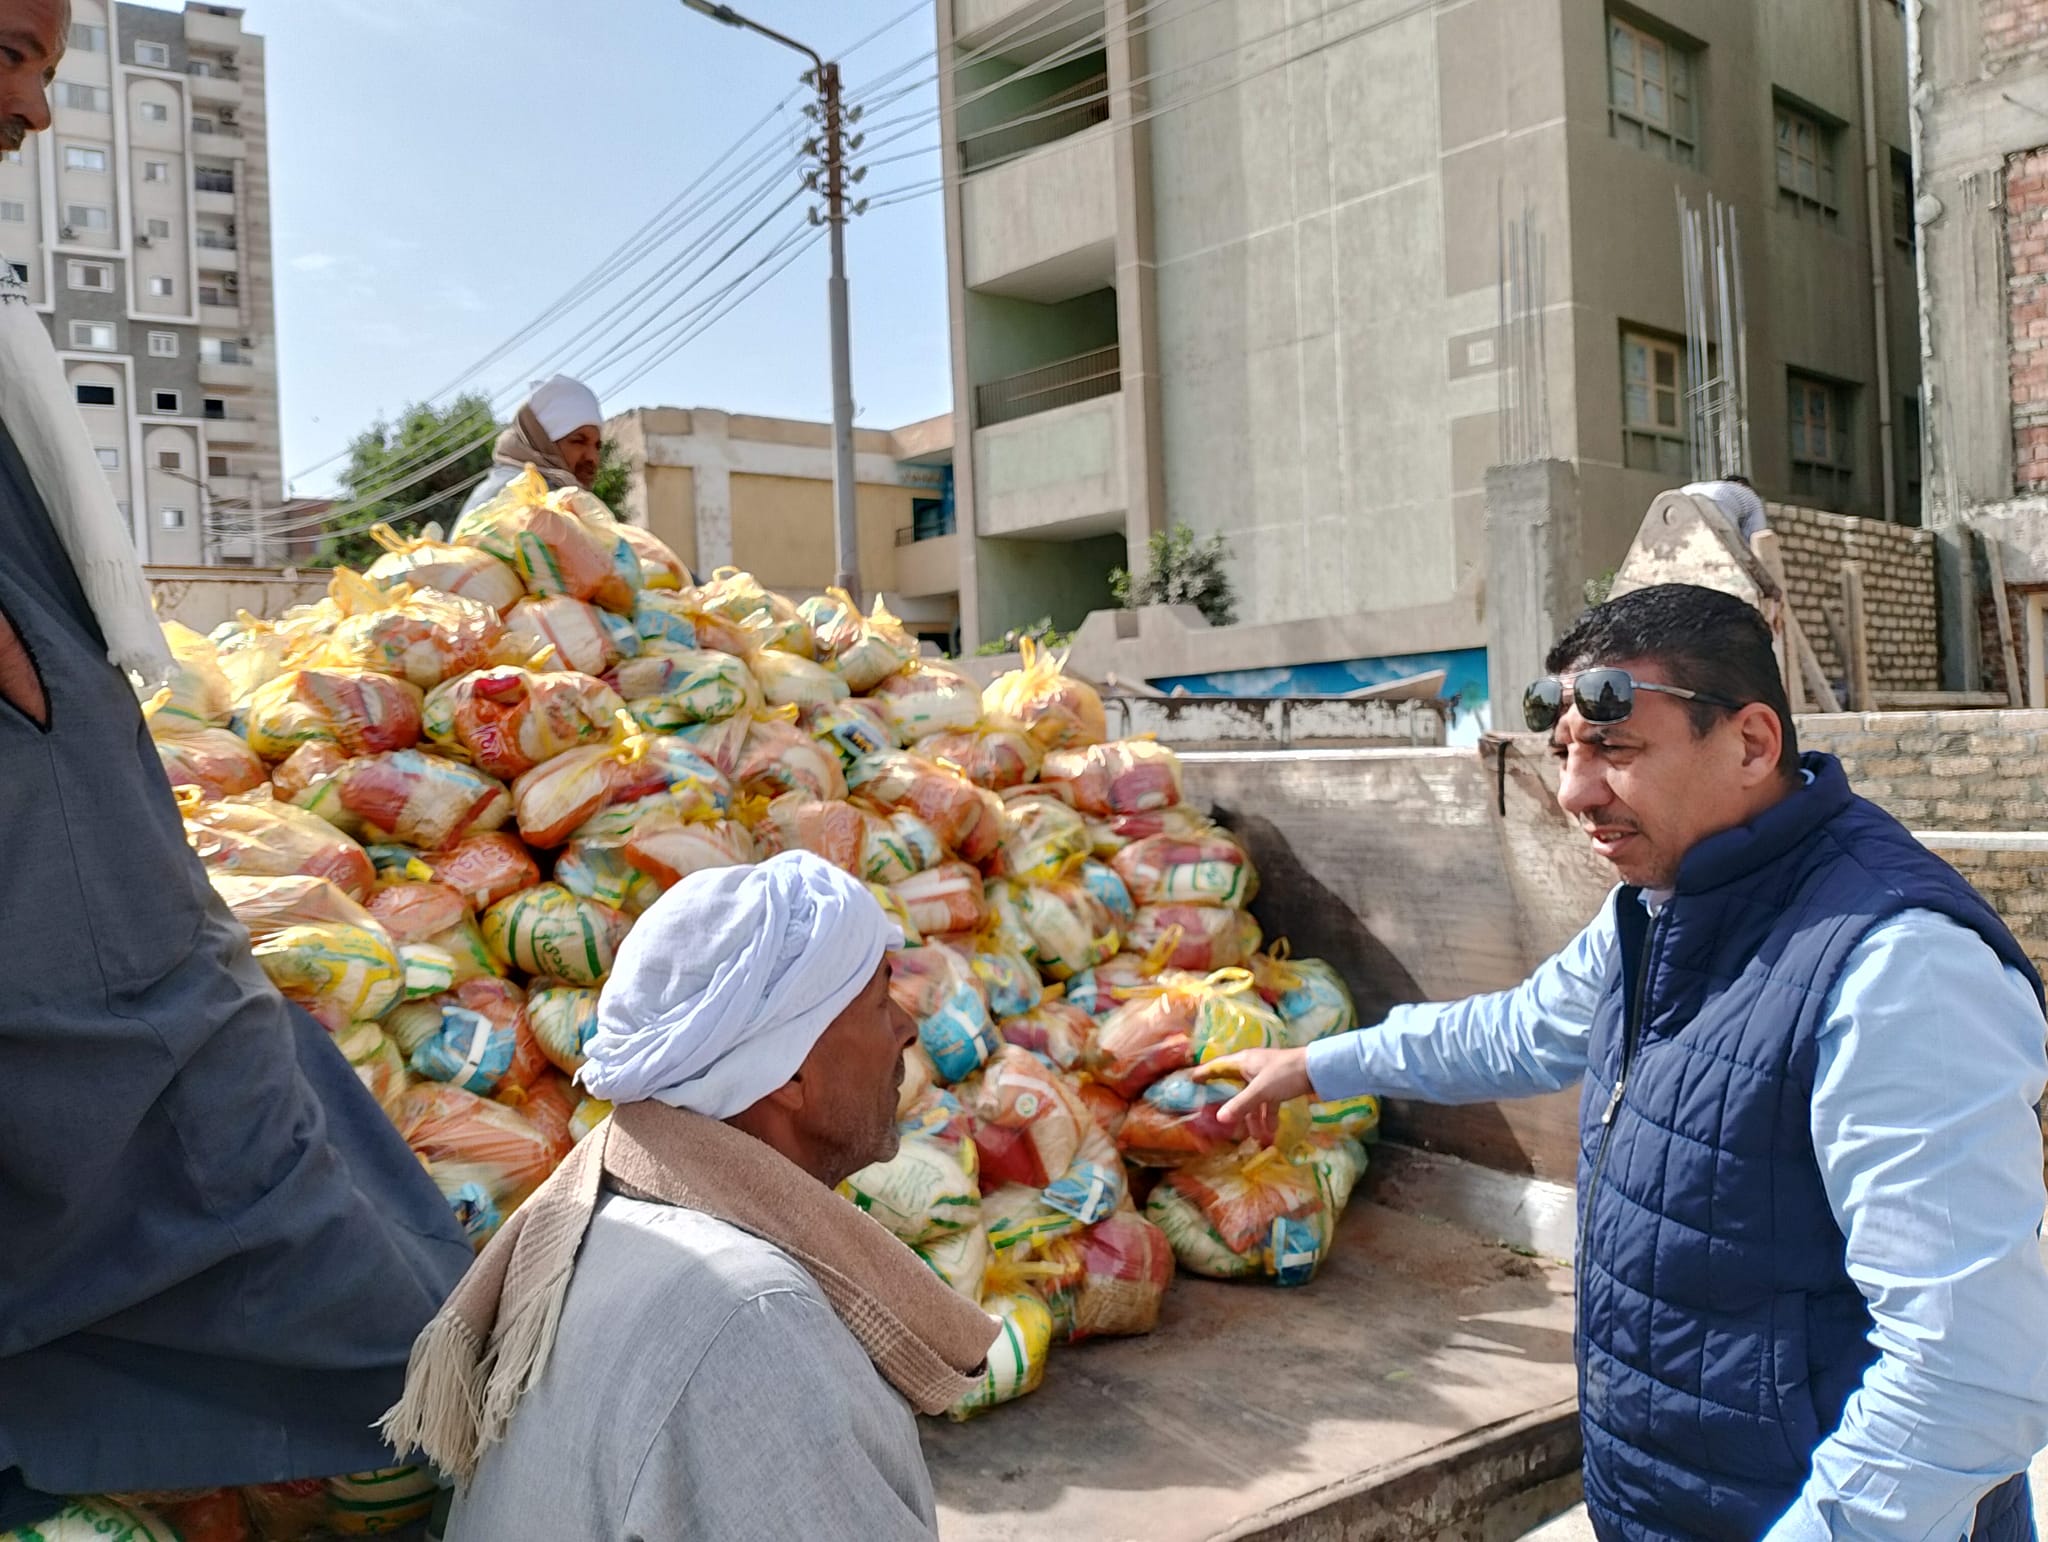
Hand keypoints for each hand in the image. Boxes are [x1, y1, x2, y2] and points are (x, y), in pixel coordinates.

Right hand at [1192, 1046, 1312, 1146]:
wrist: (1316, 1070)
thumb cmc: (1284, 1074)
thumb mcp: (1260, 1090)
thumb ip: (1241, 1105)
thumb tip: (1219, 1119)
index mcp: (1243, 1062)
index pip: (1218, 1066)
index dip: (1204, 1073)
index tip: (1191, 1080)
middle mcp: (1252, 1068)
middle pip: (1235, 1088)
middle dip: (1231, 1107)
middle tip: (1220, 1120)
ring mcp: (1265, 1078)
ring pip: (1253, 1100)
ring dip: (1253, 1118)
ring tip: (1253, 1137)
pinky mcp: (1279, 1086)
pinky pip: (1267, 1104)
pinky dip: (1267, 1117)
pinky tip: (1270, 1133)